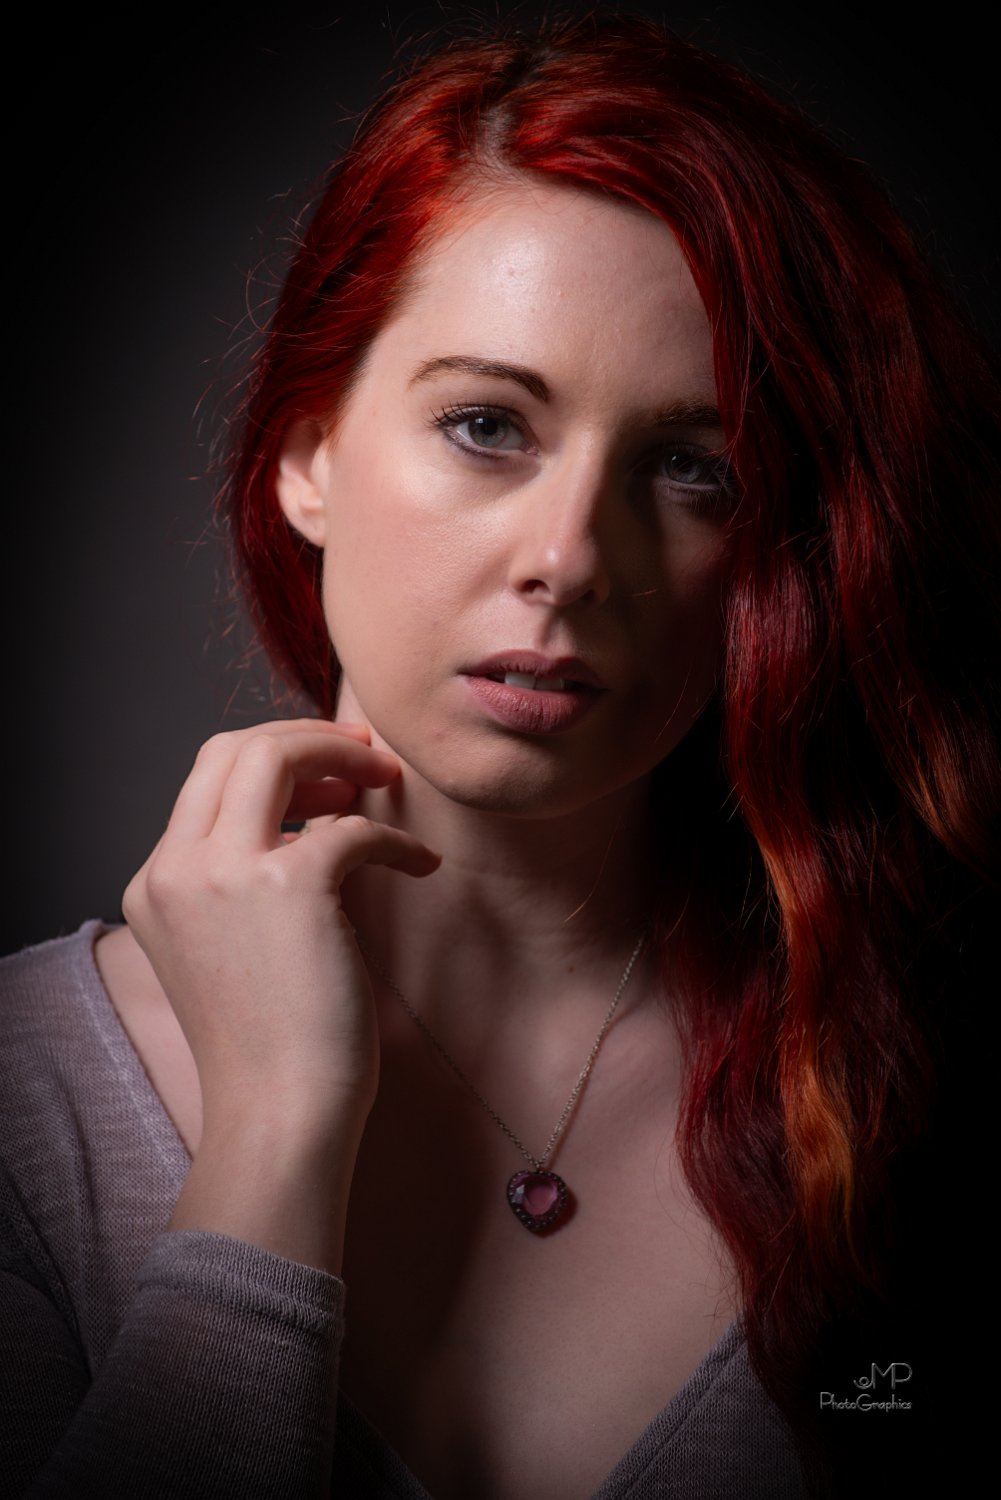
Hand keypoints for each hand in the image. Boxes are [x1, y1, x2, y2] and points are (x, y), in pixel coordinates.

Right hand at [122, 719, 439, 1127]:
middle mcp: (176, 868)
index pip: (205, 781)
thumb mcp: (230, 948)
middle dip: (304, 738)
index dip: (271, 761)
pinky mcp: (289, 885)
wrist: (280, 1115)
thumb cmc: (272, 1046)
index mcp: (156, 884)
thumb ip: (244, 883)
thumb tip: (313, 821)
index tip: (326, 778)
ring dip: (342, 754)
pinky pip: (354, 827)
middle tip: (362, 755)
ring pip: (274, 755)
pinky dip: (397, 839)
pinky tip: (421, 864)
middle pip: (233, 749)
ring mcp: (224, 872)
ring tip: (386, 780)